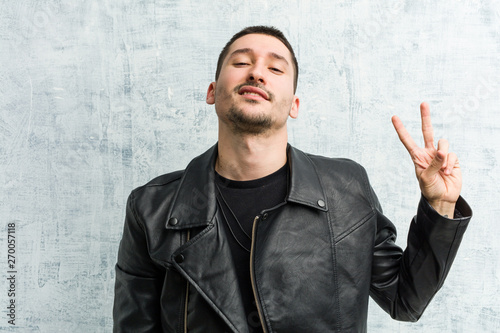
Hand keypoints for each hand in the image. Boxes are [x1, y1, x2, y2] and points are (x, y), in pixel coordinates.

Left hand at [391, 102, 460, 216]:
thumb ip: (432, 164)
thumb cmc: (430, 189)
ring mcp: (440, 154)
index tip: (393, 117)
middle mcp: (428, 152)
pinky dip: (450, 164)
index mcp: (417, 156)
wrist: (442, 198)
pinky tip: (447, 173)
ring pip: (443, 143)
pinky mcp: (452, 159)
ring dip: (443, 156)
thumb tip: (441, 152)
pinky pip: (452, 155)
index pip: (407, 140)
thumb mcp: (425, 178)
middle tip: (423, 103)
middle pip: (426, 131)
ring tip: (441, 170)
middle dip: (425, 117)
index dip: (400, 128)